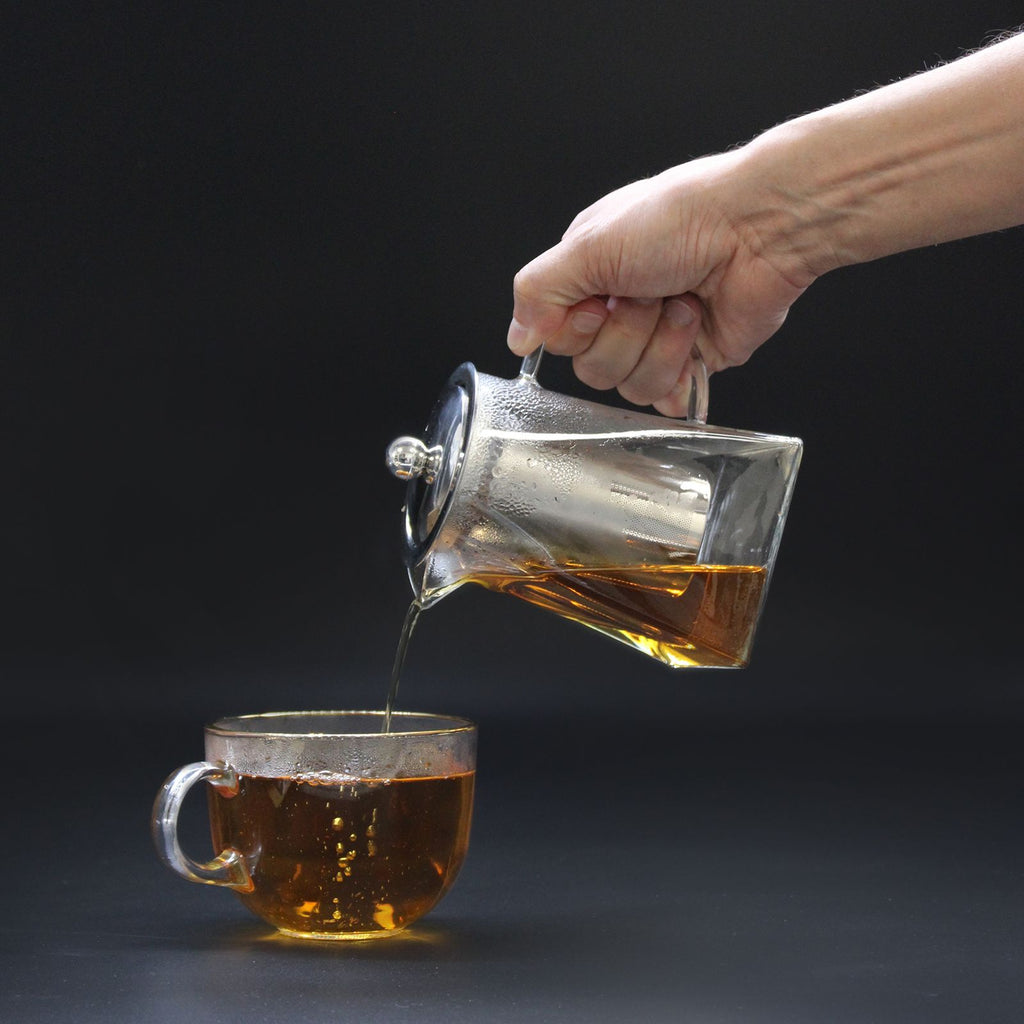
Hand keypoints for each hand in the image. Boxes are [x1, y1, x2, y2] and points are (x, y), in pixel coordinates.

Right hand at [507, 151, 813, 416]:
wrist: (758, 227)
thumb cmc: (681, 217)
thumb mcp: (588, 244)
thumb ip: (539, 292)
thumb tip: (518, 337)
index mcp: (590, 277)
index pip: (555, 338)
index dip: (576, 329)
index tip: (600, 299)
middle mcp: (620, 310)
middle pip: (591, 368)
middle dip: (624, 334)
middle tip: (648, 294)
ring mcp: (657, 340)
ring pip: (628, 386)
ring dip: (658, 344)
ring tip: (682, 303)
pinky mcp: (694, 362)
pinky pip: (665, 398)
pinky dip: (679, 369)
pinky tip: (694, 332)